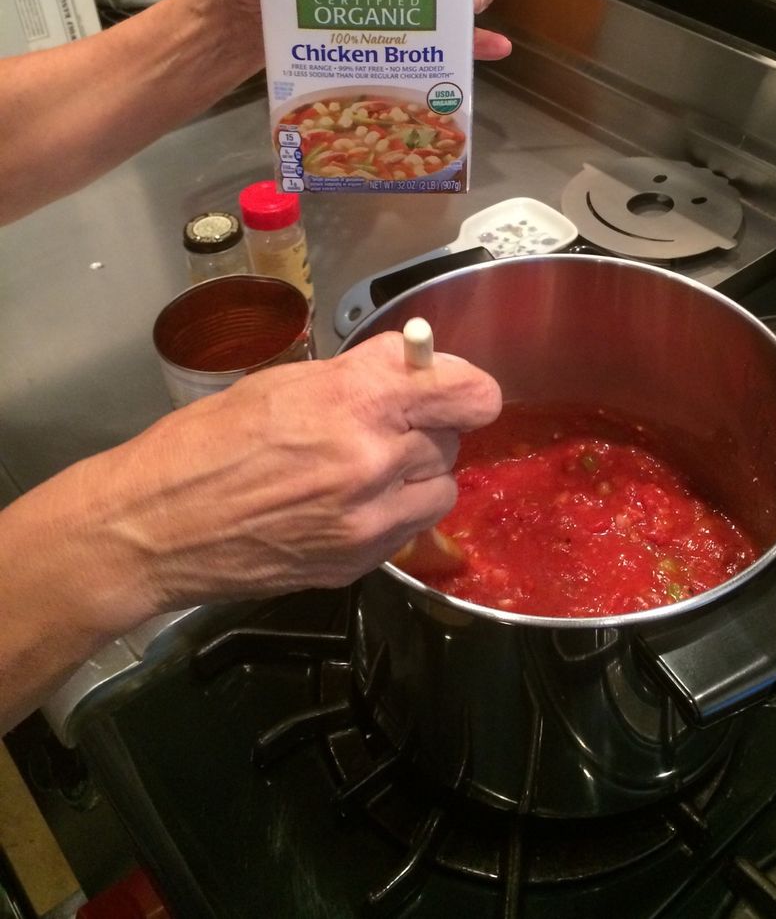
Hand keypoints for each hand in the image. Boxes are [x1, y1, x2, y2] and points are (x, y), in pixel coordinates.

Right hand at [66, 333, 501, 624]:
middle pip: (452, 435)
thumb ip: (358, 376)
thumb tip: (411, 369)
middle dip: (428, 423)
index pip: (463, 389)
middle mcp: (372, 459)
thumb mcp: (282, 383)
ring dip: (419, 470)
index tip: (453, 386)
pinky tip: (351, 502)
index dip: (465, 384)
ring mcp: (369, 519)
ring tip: (371, 465)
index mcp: (353, 400)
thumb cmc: (203, 443)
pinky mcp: (359, 562)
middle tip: (387, 422)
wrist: (155, 528)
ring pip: (442, 484)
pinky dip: (396, 510)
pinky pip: (411, 526)